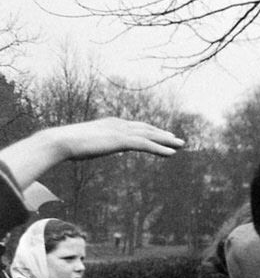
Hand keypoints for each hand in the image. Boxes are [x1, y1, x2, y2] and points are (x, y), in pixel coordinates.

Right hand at [53, 118, 183, 161]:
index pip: (136, 127)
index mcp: (110, 124)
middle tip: (178, 140)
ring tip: (181, 145)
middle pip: (146, 129)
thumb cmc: (69, 144)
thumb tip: (103, 148)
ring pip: (150, 136)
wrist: (60, 141)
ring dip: (167, 141)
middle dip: (163, 134)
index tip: (163, 135)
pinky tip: (171, 154)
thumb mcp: (89, 143)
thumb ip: (99, 144)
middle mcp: (118, 124)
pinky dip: (160, 149)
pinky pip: (146, 145)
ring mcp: (120, 131)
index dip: (151, 131)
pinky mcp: (120, 140)